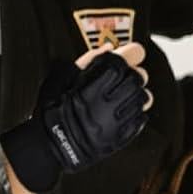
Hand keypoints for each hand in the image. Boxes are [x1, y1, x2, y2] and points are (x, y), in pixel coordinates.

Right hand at [1, 43, 151, 193]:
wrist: (49, 146)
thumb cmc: (52, 111)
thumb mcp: (61, 80)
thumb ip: (87, 61)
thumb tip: (110, 47)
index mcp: (90, 87)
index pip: (123, 62)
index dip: (131, 53)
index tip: (133, 53)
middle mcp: (105, 104)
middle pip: (137, 79)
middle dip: (134, 73)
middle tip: (128, 75)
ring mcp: (115, 122)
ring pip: (143, 98)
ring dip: (138, 92)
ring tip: (126, 94)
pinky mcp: (120, 137)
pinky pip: (141, 118)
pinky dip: (137, 111)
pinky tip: (125, 109)